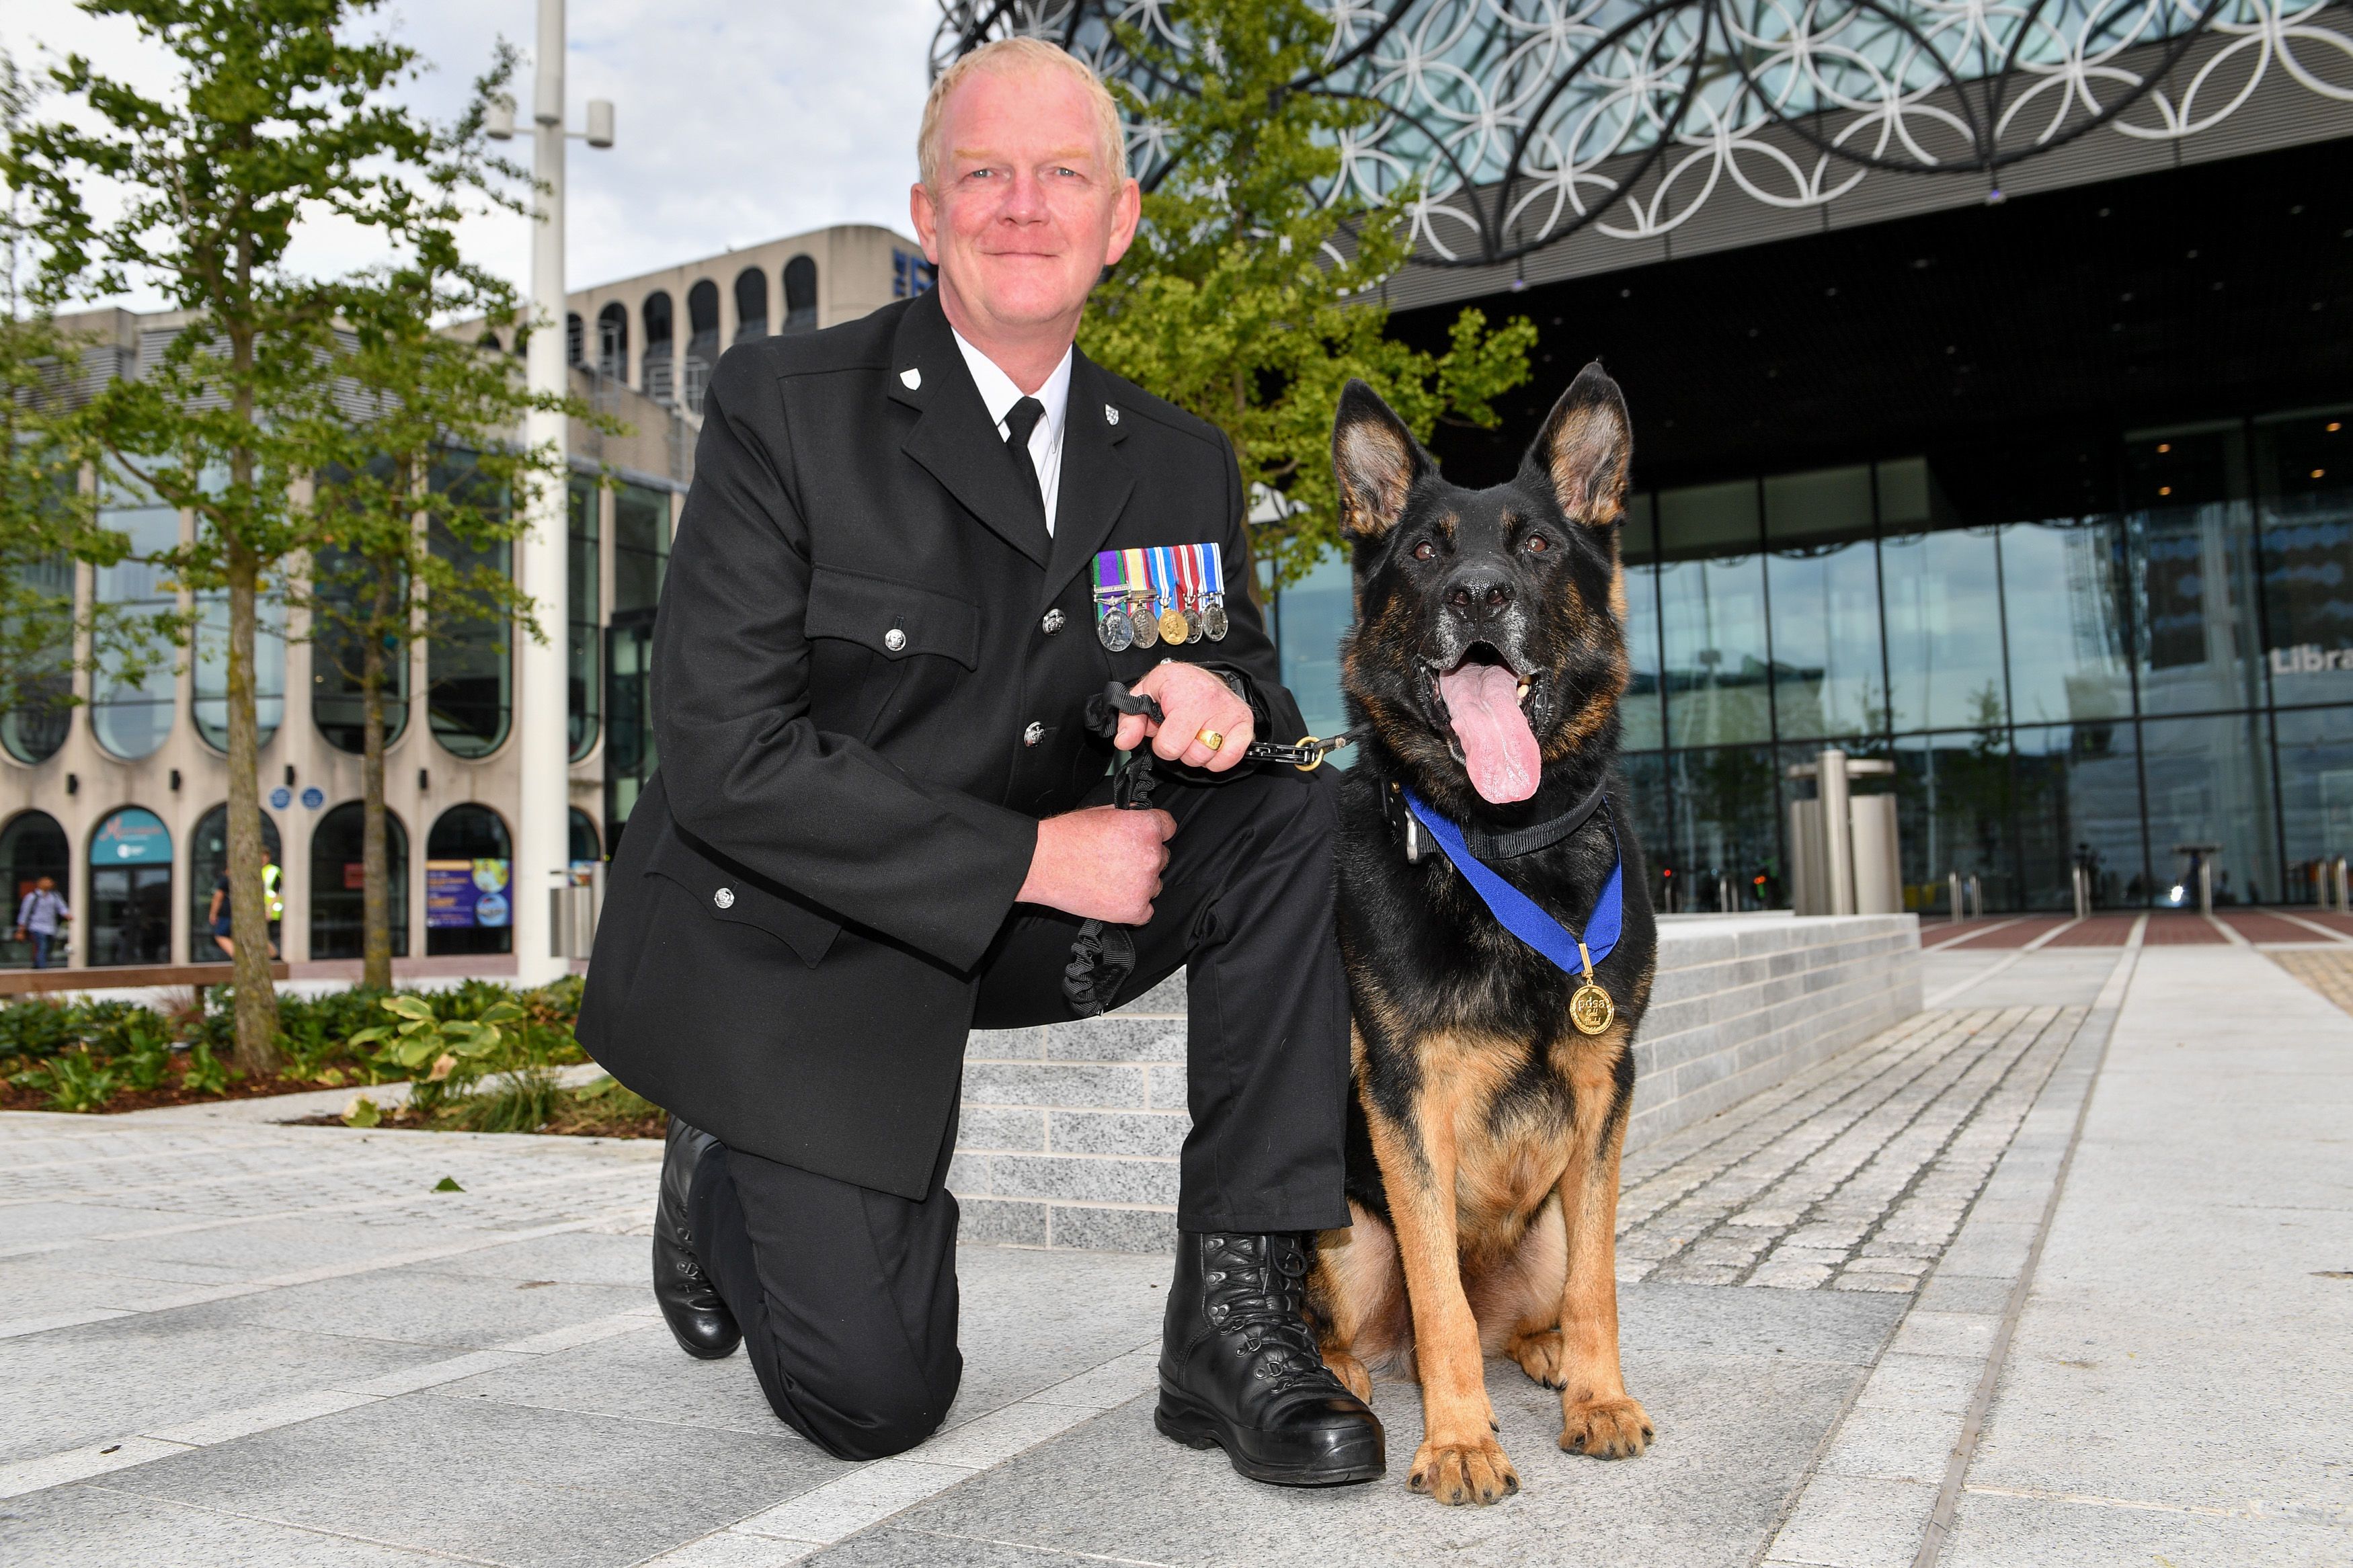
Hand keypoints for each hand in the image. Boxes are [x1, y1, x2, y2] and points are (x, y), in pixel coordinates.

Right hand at [1018, 804, 1175, 924]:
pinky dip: (1133, 906)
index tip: (1142, 837)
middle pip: (1162, 857)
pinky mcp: (1133, 910)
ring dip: (1139, 882)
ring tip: (1110, 877)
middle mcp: (1152, 856)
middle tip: (1117, 858)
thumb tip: (1142, 817)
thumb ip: (1131, 815)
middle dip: (1144, 857)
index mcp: (1147, 828)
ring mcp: (1144, 885)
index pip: (1169, 827)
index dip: (1153, 831)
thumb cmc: (1067, 835)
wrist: (1042, 862)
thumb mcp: (1104, 811)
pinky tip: (1114, 896)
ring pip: (1155, 884)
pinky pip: (1146, 911)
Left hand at [1113, 661, 1254, 772]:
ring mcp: (1230, 711)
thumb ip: (1129, 719)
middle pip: (1191, 755)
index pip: (1169, 745)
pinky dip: (1218, 759)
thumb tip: (1124, 742)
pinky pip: (1230, 758)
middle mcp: (1209, 698)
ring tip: (1195, 734)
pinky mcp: (1245, 722)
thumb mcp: (1143, 695)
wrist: (1199, 677)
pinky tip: (1211, 743)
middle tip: (1180, 732)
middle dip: (1180, 750)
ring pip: (1208, 758)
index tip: (1163, 729)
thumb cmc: (1172, 688)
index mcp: (1180, 689)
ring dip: (1198, 754)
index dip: (1161, 743)